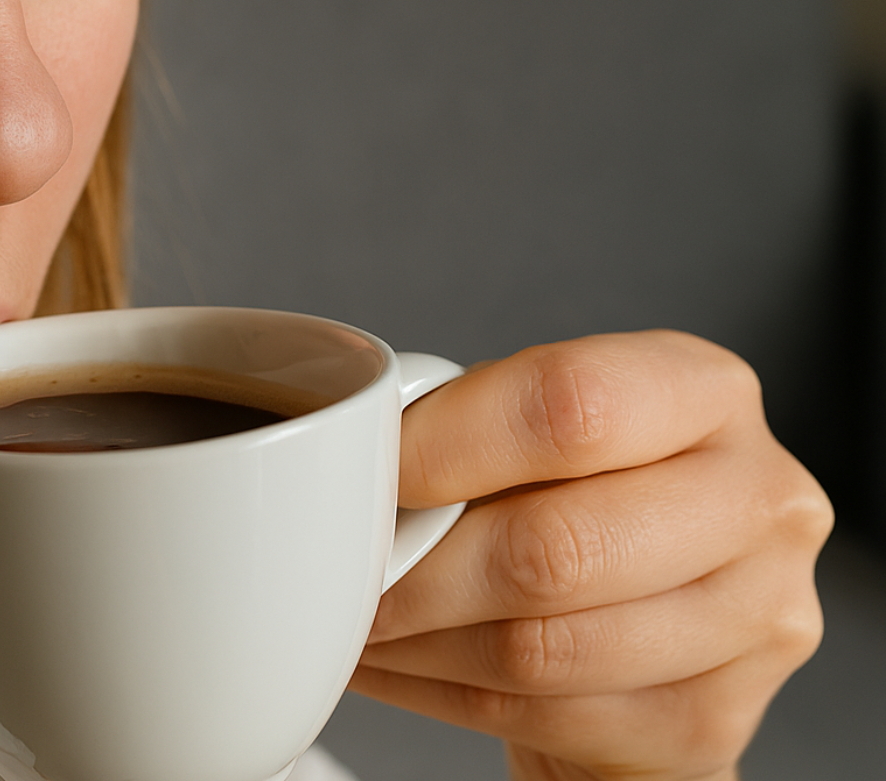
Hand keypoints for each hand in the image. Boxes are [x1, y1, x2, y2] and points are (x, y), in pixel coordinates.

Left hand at [351, 331, 832, 780]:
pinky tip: (405, 667)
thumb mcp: (532, 440)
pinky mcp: (714, 719)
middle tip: (349, 577)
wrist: (646, 638)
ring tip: (362, 623)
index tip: (365, 476)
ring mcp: (757, 615)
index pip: (568, 401)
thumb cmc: (572, 508)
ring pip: (541, 646)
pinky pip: (545, 716)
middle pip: (554, 544)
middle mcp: (756, 495)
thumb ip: (464, 432)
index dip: (444, 445)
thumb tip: (354, 466)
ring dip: (420, 642)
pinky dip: (442, 694)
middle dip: (419, 571)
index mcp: (701, 390)